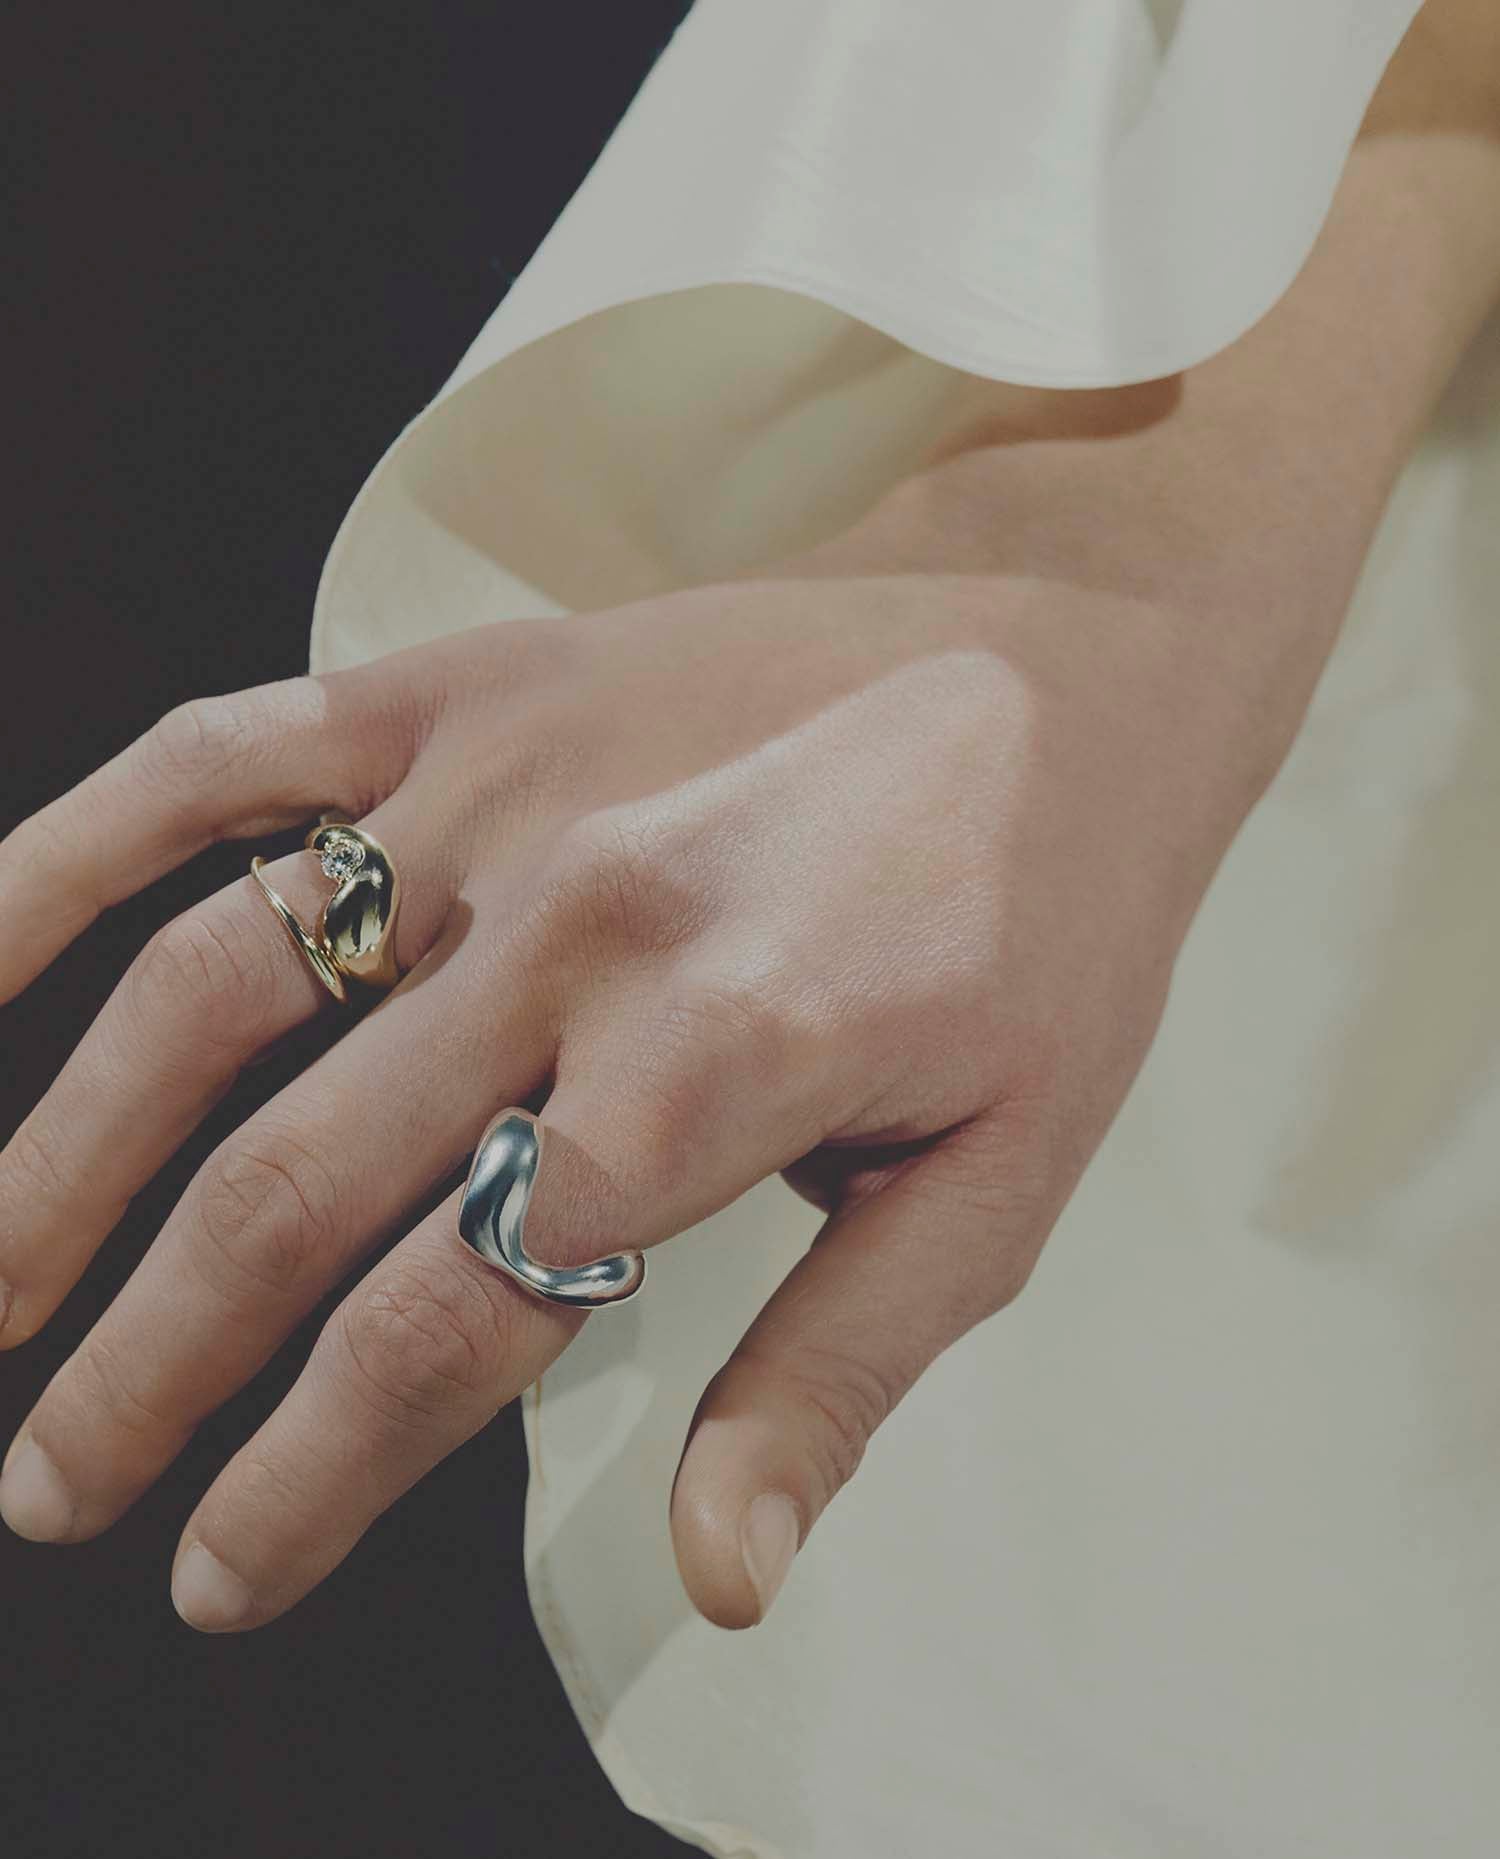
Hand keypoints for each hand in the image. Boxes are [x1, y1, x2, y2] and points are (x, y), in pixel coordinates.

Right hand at [0, 548, 1281, 1631]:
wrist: (1068, 658)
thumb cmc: (1046, 929)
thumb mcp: (999, 1183)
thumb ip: (833, 1375)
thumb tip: (719, 1580)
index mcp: (711, 1074)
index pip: (444, 1323)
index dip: (309, 1476)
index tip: (218, 1570)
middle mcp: (573, 933)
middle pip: (295, 1188)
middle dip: (151, 1365)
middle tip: (52, 1484)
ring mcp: (497, 790)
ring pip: (215, 993)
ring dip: (69, 1159)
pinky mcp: (462, 686)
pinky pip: (220, 764)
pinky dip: (70, 855)